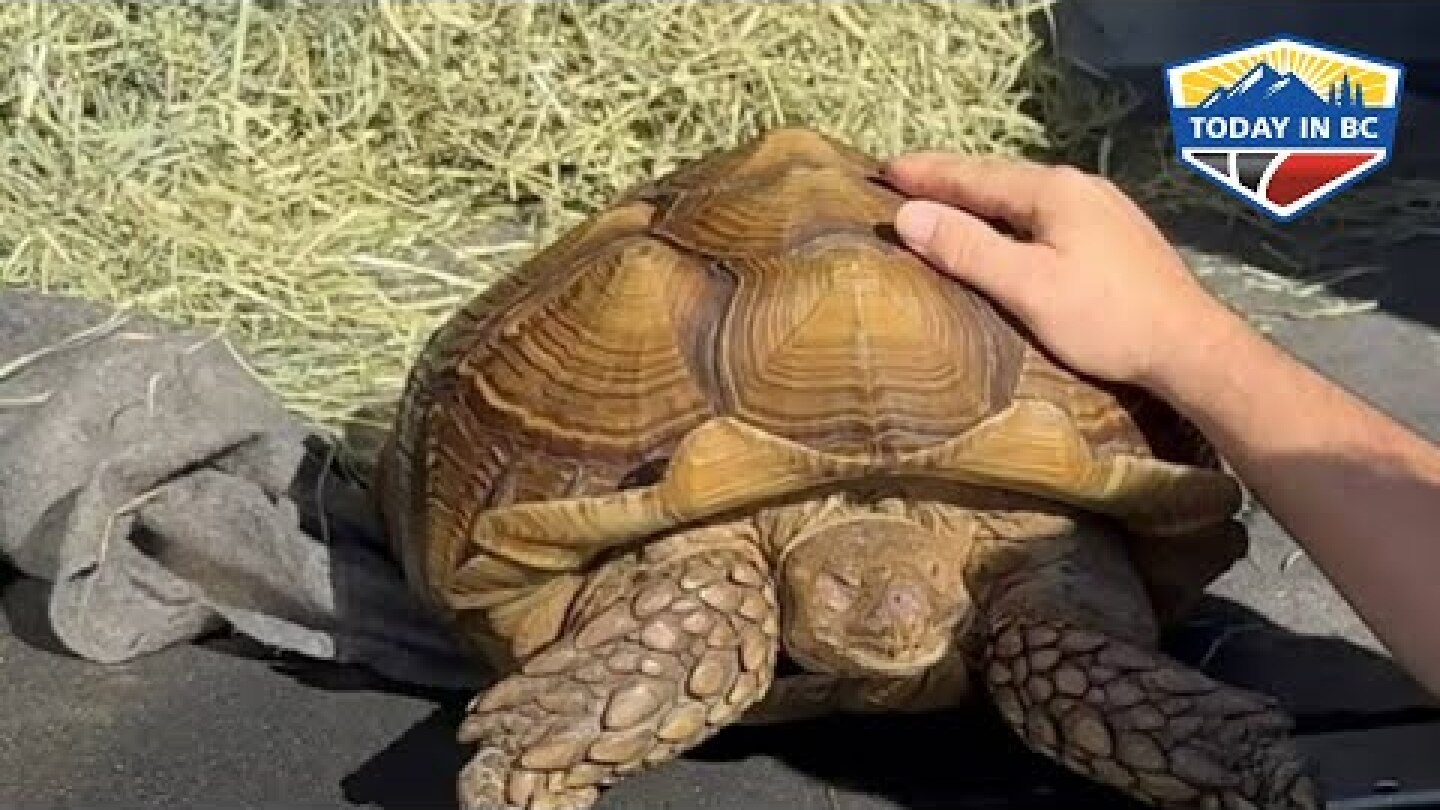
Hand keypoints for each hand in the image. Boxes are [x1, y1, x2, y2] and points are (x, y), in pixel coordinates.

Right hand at [883, 152, 1242, 389]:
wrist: (1191, 347)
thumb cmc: (1106, 320)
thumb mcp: (1027, 287)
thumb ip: (967, 249)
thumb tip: (909, 216)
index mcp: (1052, 191)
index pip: (973, 175)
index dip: (926, 174)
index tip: (884, 172)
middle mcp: (1077, 186)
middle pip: (998, 177)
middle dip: (949, 179)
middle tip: (904, 180)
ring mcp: (1101, 206)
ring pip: (1023, 193)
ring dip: (979, 196)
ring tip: (944, 201)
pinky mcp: (1114, 233)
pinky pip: (1045, 210)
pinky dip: (1009, 213)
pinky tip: (1005, 227)